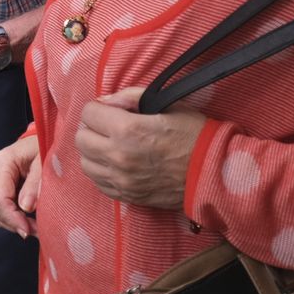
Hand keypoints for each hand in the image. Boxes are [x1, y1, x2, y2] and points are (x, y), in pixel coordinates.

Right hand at [0, 134, 39, 237]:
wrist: (42, 140)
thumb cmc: (44, 145)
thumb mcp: (44, 161)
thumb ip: (35, 183)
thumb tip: (26, 208)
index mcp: (2, 163)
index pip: (0, 199)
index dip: (13, 219)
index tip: (29, 231)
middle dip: (16, 224)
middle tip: (39, 232)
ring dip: (16, 224)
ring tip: (37, 229)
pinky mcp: (2, 187)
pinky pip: (5, 209)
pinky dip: (17, 218)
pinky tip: (32, 222)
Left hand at [75, 87, 207, 211]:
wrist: (212, 173)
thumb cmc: (193, 134)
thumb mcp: (165, 104)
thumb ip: (130, 97)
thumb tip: (105, 101)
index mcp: (128, 129)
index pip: (88, 113)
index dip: (98, 108)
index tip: (111, 110)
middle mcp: (118, 156)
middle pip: (81, 138)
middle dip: (91, 127)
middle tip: (107, 126)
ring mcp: (121, 179)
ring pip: (85, 163)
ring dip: (93, 150)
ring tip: (110, 145)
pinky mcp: (127, 196)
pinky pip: (98, 182)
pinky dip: (101, 171)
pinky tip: (115, 163)